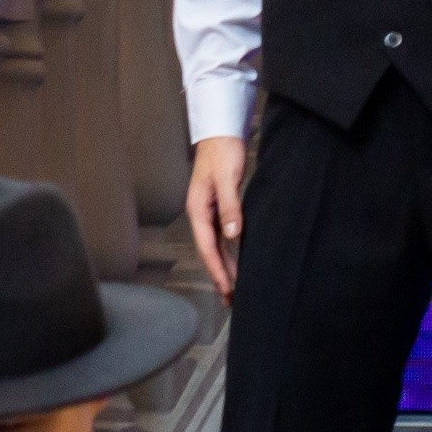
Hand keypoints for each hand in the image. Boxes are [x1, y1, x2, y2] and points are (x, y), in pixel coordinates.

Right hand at [185, 136, 247, 294]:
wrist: (220, 132)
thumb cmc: (222, 151)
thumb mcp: (227, 178)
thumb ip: (229, 206)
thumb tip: (233, 234)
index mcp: (197, 208)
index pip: (207, 246)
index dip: (217, 269)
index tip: (227, 288)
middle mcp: (200, 213)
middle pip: (209, 251)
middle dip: (219, 276)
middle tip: (230, 299)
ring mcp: (208, 212)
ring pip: (215, 246)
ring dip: (223, 267)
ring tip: (232, 289)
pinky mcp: (217, 208)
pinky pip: (221, 237)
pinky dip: (227, 253)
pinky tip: (234, 263)